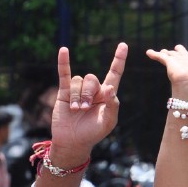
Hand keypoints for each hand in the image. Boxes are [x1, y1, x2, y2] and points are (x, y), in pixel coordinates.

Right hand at [49, 43, 126, 164]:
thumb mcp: (108, 122)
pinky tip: (63, 50)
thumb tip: (110, 86)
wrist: (73, 141)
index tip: (123, 45)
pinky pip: (64, 74)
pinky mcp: (64, 92)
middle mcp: (93, 90)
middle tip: (84, 109)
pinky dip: (64, 62)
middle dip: (87, 93)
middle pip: (92, 79)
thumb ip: (112, 104)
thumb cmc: (93, 133)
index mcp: (106, 95)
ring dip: (77, 96)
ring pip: (78, 81)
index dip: (119, 60)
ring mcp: (78, 90)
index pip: (114, 74)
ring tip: (75, 110)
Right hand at [145, 35, 187, 91]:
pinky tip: (148, 52)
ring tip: (164, 51)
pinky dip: (154, 54)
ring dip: (168, 53)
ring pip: (171, 56)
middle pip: (183, 54)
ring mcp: (177, 63)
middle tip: (178, 47)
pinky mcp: (169, 63)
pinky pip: (160, 56)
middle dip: (181, 50)